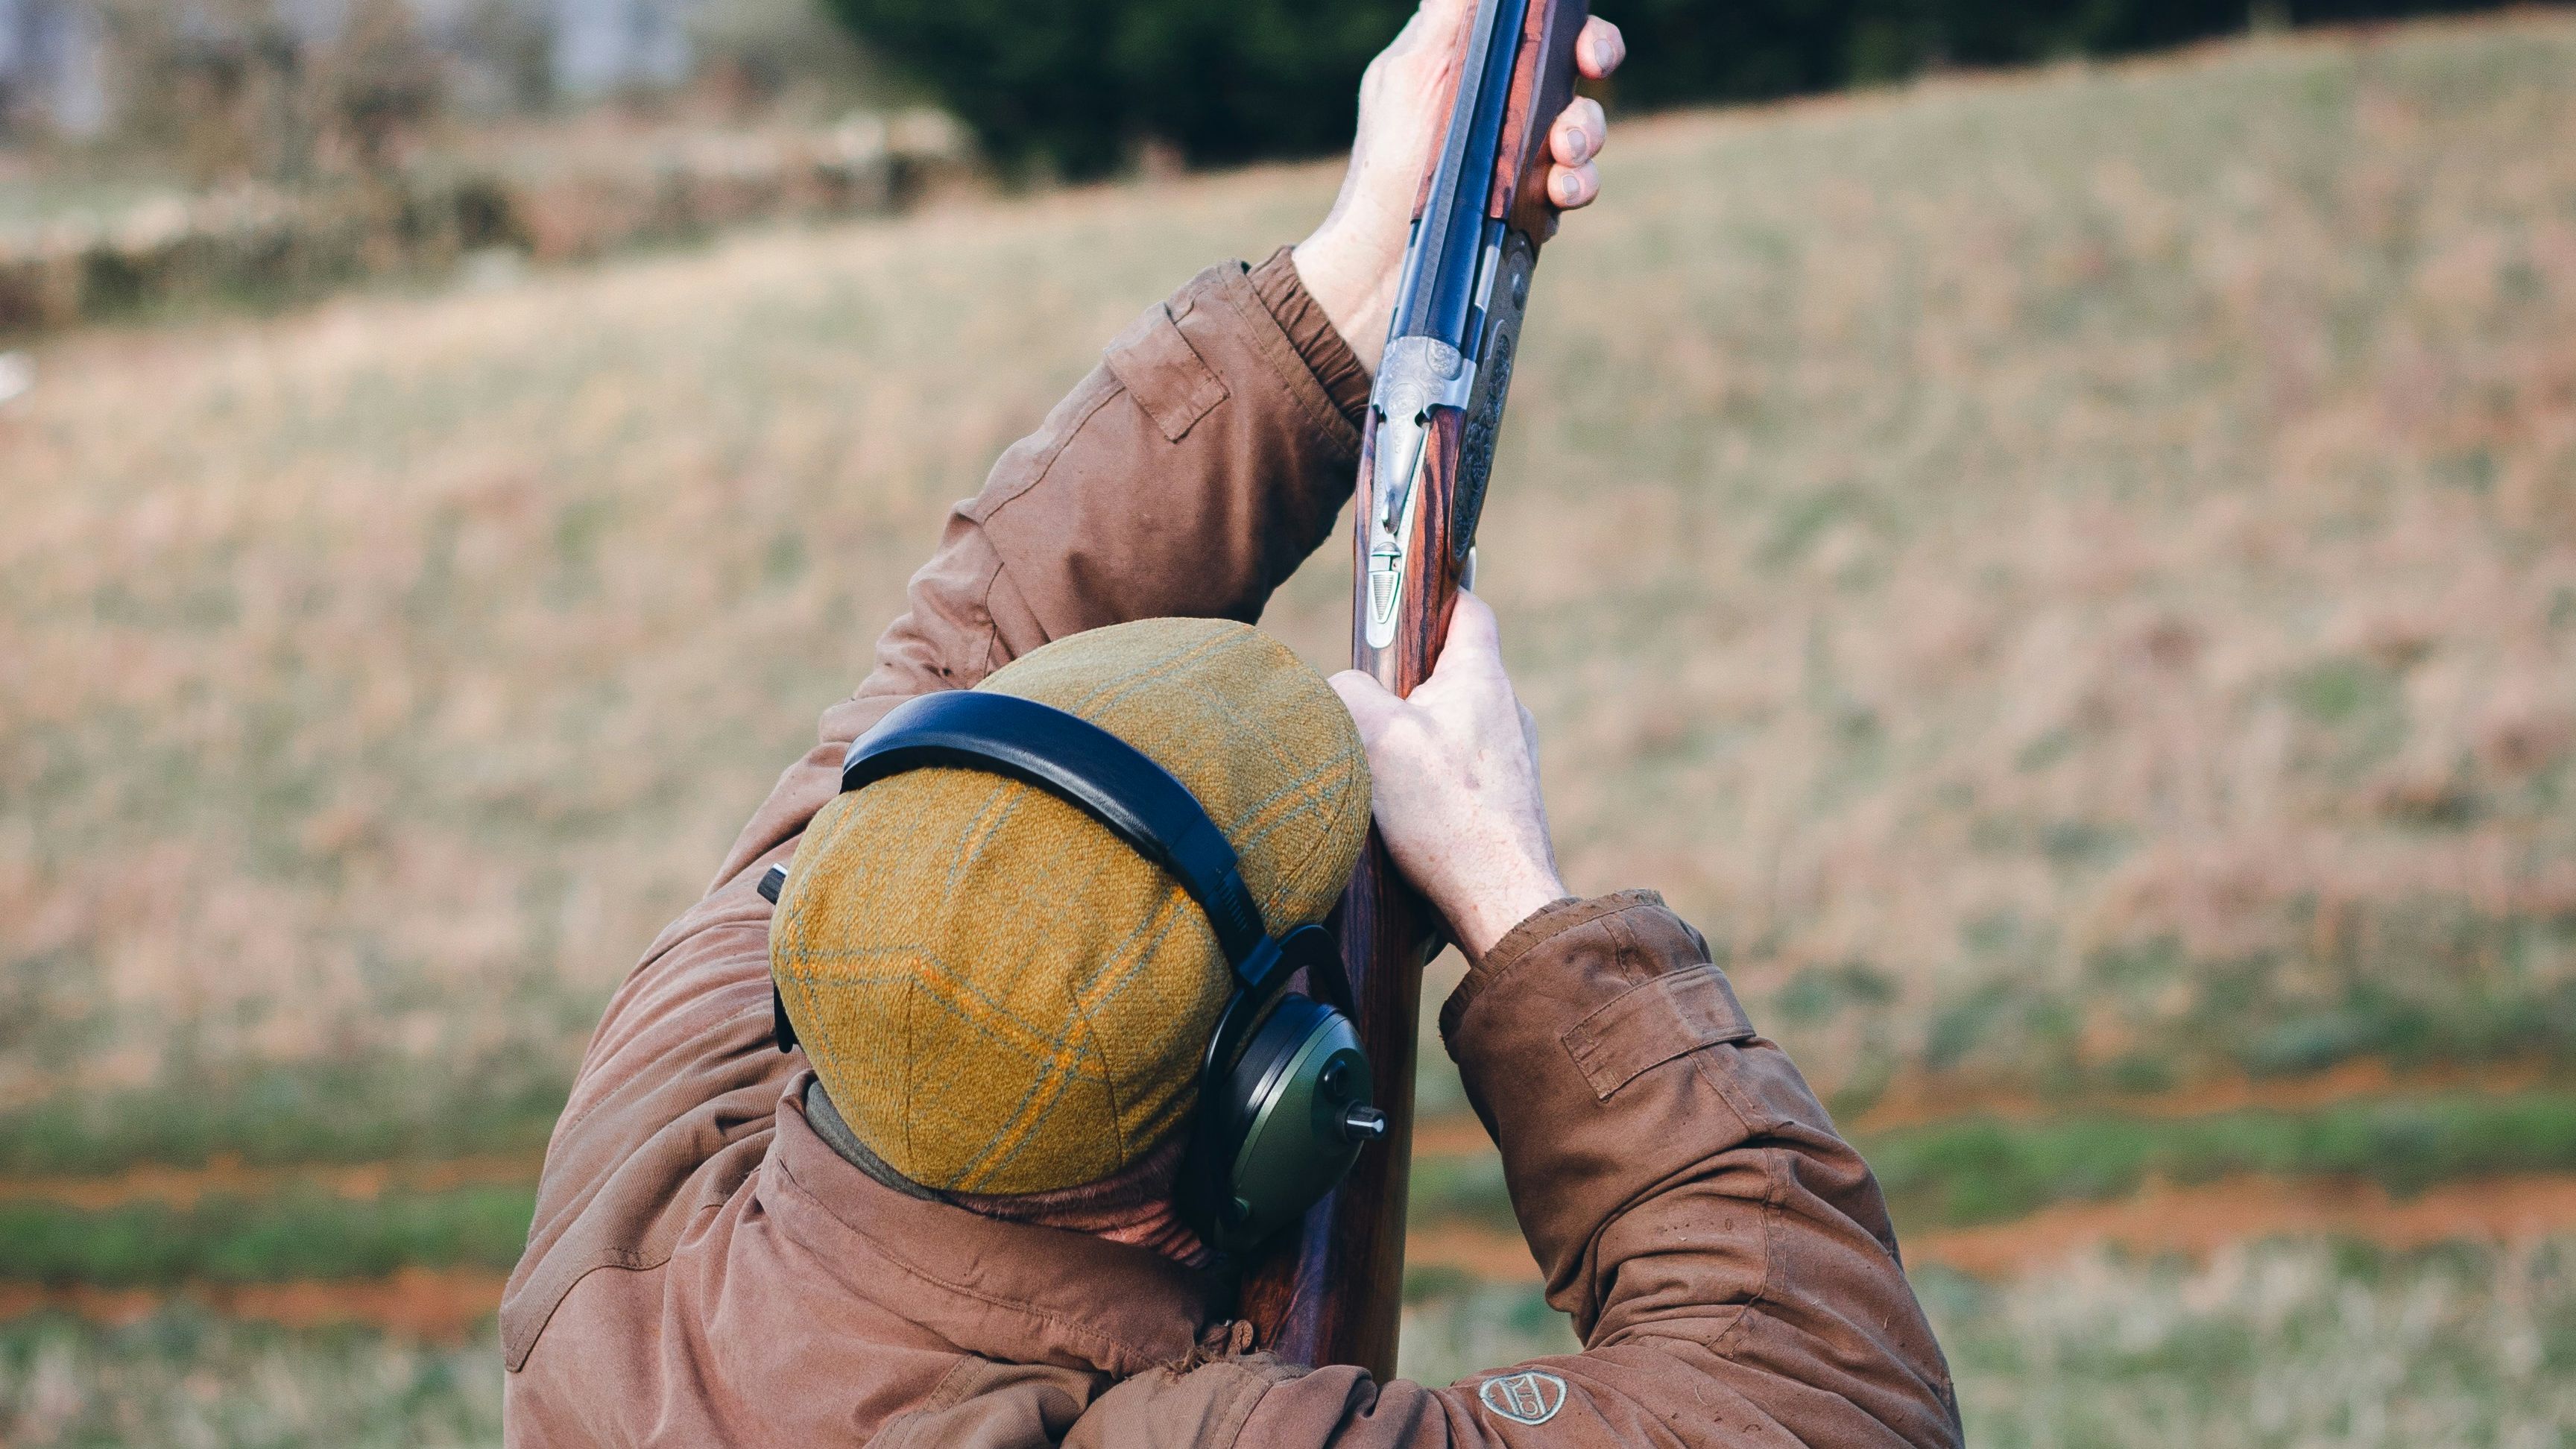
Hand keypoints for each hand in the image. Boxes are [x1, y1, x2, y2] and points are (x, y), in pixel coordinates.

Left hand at [1293, 0, 1625, 370]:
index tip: (1585, 49)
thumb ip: (1450, 15)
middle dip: (1589, 96)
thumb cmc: (1386, 168)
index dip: (1575, 31)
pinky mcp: (1526, 208)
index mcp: (1469, 66)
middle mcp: (1498, 108)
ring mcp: (1515, 161)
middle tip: (1574, 118)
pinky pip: (1572, 189)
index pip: (1538, 32)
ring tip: (1565, 163)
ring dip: (1587, 142)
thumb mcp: (1411, 76)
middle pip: (1573, 80)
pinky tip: (1554, 200)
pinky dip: (1573, 190)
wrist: (1378, 271)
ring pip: (1583, 135)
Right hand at [1329, 593, 1566, 957]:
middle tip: (1369, 705)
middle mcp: (1508, 710)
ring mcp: (1513, 759)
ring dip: (1420, 738)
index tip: (1402, 601)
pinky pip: (1464, 771)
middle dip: (1409, 682)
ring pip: (1457, 725)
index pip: (1466, 607)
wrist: (1502, 900)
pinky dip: (1435, 780)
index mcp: (1481, 677)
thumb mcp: (1375, 737)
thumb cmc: (1446, 815)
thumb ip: (1347, 692)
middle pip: (1454, 670)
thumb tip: (1340, 689)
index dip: (1433, 595)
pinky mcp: (1508, 802)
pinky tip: (1408, 816)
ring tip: (1384, 773)